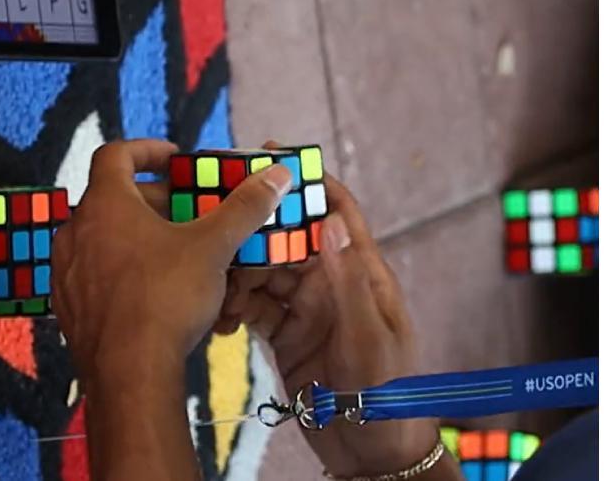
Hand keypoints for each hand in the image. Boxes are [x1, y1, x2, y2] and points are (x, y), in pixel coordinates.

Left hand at [52, 138, 292, 382]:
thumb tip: (276, 174)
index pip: (116, 155)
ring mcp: (67, 271)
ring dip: (141, 236)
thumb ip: (245, 206)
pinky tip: (158, 291)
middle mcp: (76, 232)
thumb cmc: (166, 299)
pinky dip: (126, 270)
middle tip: (192, 213)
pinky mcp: (69, 306)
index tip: (175, 160)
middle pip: (115, 199)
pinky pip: (98, 274)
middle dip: (157, 201)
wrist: (129, 371)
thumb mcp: (215, 246)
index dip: (147, 150)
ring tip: (179, 254)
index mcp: (105, 205)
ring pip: (106, 238)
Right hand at [217, 169, 454, 478]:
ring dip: (239, 271)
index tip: (274, 154)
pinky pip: (254, 308)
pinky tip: (219, 315)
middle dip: (258, 226)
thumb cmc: (389, 393)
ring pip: (265, 272)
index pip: (338, 213)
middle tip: (218, 217)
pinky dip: (235, 306)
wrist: (374, 451)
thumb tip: (332, 220)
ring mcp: (308, 310)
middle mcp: (333, 284)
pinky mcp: (286, 337)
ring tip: (214, 281)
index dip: (310, 181)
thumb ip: (349, 280)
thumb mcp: (369, 335)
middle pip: (290, 238)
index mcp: (362, 274)